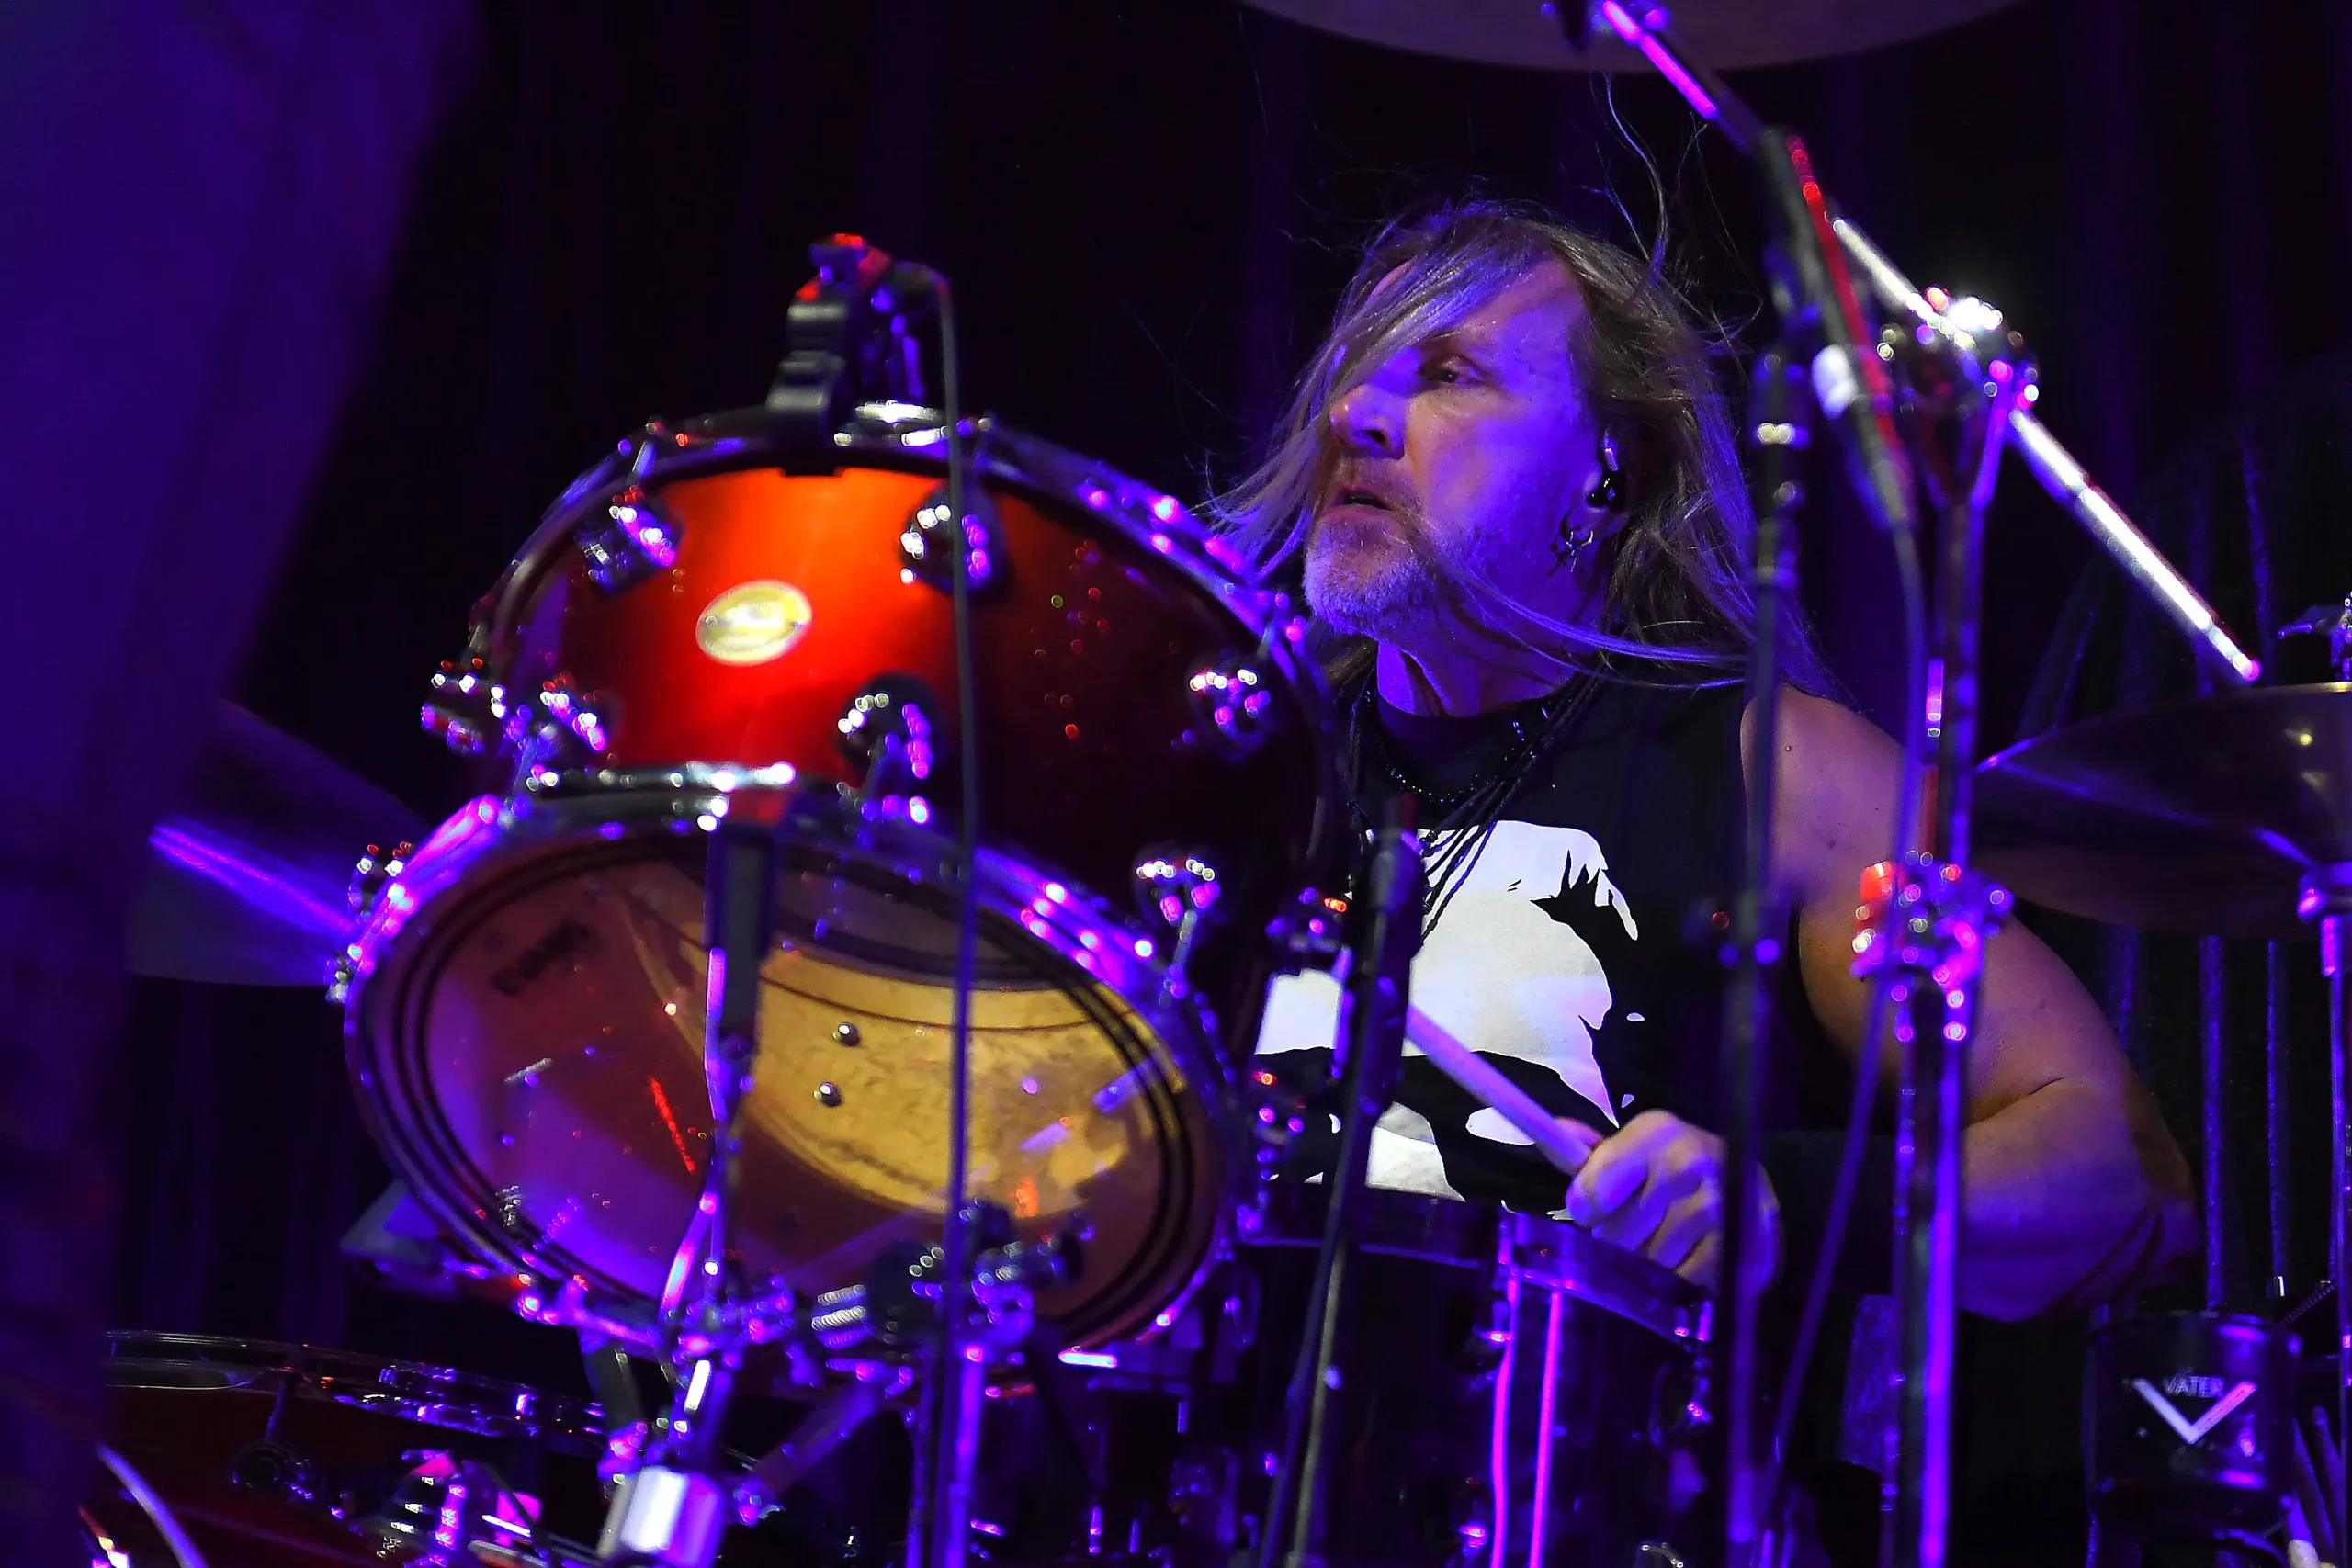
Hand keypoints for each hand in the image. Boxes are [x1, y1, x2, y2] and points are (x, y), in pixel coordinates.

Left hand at [1547, 1109, 1780, 1292]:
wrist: (1748, 1181)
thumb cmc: (1674, 1165)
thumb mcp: (1634, 1148)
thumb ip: (1590, 1151)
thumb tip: (1555, 1134)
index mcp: (1656, 1133)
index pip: (1591, 1195)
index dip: (1586, 1211)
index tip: (1596, 1210)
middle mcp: (1689, 1163)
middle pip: (1617, 1236)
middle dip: (1618, 1239)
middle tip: (1637, 1228)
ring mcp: (1719, 1207)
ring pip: (1649, 1264)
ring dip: (1648, 1264)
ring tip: (1663, 1243)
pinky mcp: (1741, 1247)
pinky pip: (1684, 1283)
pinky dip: (1679, 1280)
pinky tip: (1688, 1259)